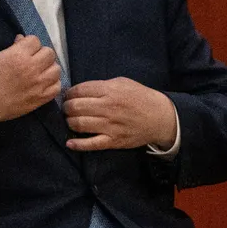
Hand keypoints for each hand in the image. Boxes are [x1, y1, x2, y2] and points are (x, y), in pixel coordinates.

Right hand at [0, 35, 60, 127]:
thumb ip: (14, 48)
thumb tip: (22, 39)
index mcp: (19, 55)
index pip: (35, 40)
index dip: (29, 44)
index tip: (24, 49)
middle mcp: (32, 68)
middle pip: (50, 53)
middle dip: (41, 54)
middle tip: (33, 60)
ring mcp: (38, 84)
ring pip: (56, 69)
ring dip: (49, 68)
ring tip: (41, 72)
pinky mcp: (40, 98)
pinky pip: (56, 87)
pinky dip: (52, 84)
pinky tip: (44, 84)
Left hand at [62, 78, 176, 151]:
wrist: (159, 117)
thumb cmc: (140, 97)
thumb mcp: (123, 82)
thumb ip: (102, 85)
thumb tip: (81, 90)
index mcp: (110, 90)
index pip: (79, 90)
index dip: (69, 93)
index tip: (68, 96)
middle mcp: (108, 107)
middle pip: (75, 107)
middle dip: (67, 107)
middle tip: (67, 108)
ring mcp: (110, 126)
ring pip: (79, 124)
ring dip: (70, 122)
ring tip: (71, 120)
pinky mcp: (113, 141)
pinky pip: (91, 144)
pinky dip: (77, 145)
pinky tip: (70, 143)